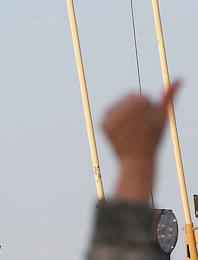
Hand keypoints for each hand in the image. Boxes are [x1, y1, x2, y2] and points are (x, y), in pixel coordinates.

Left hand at [104, 81, 180, 201]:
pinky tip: (122, 131)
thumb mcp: (163, 115)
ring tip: (131, 128)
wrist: (136, 158)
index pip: (142, 97)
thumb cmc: (153, 137)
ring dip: (125, 113)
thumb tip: (179, 79)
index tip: (148, 123)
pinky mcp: (103, 123)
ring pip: (118, 106)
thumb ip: (170, 96)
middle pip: (129, 99)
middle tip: (140, 127)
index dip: (148, 110)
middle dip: (135, 109)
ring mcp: (111, 115)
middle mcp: (123, 107)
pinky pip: (109, 115)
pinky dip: (115, 120)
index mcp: (138, 102)